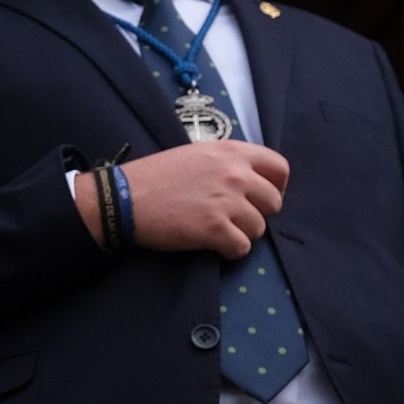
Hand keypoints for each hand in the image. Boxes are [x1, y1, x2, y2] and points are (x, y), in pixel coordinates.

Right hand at [76, 141, 289, 261]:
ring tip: (216, 231)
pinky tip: (211, 244)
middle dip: (258, 214)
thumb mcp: (197, 154)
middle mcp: (235, 174)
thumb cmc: (156, 177)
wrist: (124, 199)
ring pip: (258, 228)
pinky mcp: (214, 228)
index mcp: (232, 152)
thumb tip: (251, 181)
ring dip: (241, 234)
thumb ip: (228, 163)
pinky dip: (229, 251)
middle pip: (274, 203)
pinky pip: (242, 248)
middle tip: (234, 218)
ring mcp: (227, 201)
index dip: (276, 187)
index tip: (261, 197)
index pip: (280, 168)